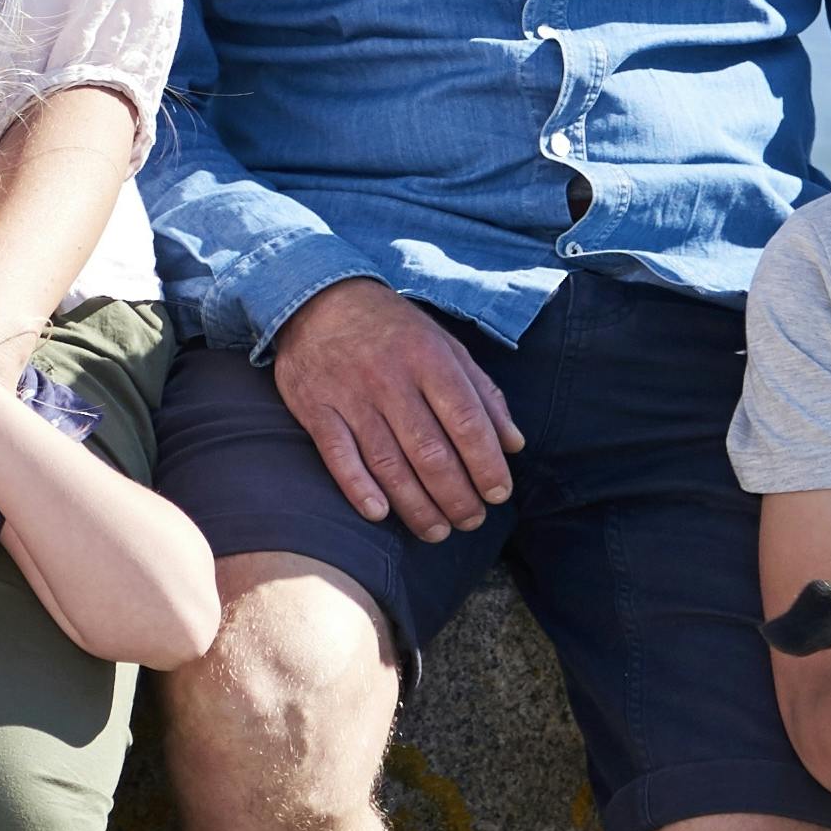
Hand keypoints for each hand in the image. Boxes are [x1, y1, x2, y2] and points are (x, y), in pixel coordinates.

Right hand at [268, 279, 520, 544]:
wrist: (318, 299)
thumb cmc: (393, 330)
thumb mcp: (446, 346)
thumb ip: (483, 393)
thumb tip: (515, 444)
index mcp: (430, 359)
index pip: (467, 422)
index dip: (486, 464)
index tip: (499, 495)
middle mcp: (391, 379)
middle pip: (430, 452)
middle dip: (456, 496)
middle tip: (471, 521)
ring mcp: (351, 395)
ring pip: (389, 463)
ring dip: (417, 506)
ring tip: (437, 531)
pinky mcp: (315, 408)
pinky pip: (338, 456)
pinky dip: (359, 488)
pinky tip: (380, 514)